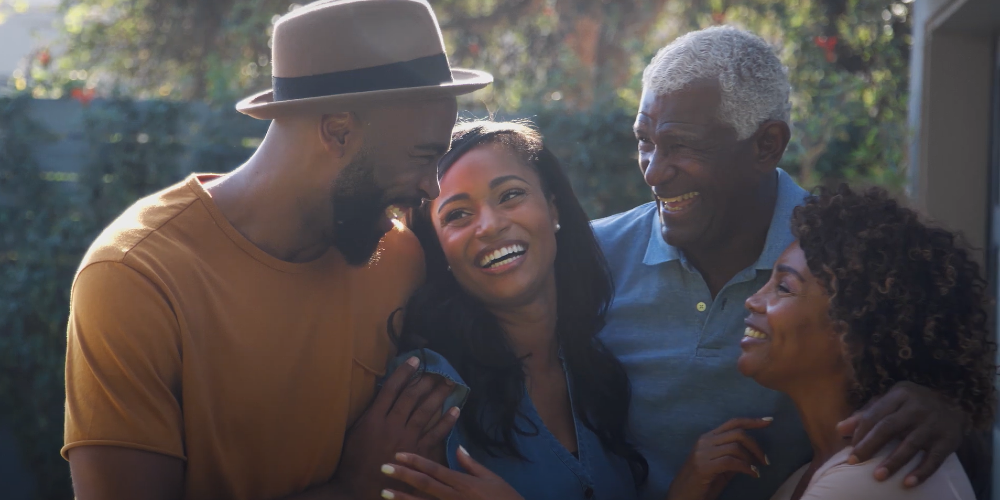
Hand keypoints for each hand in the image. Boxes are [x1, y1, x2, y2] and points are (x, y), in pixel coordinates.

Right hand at [332, 357, 460, 499]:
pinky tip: (456, 409)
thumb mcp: (356, 432)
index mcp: (374, 418)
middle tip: (437, 370)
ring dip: (438, 395)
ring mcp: (406, 439)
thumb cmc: (353, 461)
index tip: (415, 360)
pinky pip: (436, 433)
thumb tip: (383, 394)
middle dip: (425, 380)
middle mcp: (391, 425)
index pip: (391, 388)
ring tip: (449, 382)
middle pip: (412, 396)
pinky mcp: (418, 453)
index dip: (404, 372)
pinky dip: (447, 420)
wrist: (357, 489)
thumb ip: (370, 414)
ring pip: (426, 411)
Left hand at [379, 446, 524, 499]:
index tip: (398, 455)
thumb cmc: (505, 498)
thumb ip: (471, 464)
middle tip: (383, 468)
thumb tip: (457, 448)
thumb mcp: (492, 478)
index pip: (434, 469)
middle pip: (424, 484)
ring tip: (383, 492)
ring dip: (402, 498)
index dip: (416, 461)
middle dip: (402, 475)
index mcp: (463, 483)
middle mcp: (454, 497)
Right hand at [665, 417, 771, 499]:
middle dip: (756, 445)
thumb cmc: (701, 484)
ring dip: (752, 458)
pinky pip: (731, 462)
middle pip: (737, 433)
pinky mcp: (704, 466)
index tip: (769, 421)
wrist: (681, 497)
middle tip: (766, 460)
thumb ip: (733, 457)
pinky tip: (753, 474)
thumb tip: (751, 453)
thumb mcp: (720, 468)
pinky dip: (746, 467)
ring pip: (735, 446)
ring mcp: (702, 453)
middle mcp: (704, 441)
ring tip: (758, 469)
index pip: (732, 423)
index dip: (752, 421)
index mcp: (707, 438)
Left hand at [836, 381, 964, 487]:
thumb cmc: (912, 406)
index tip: (850, 451)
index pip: (874, 415)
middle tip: (854, 463)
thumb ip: (866, 414)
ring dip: (893, 462)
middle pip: (888, 427)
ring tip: (878, 476)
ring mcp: (934, 423)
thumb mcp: (890, 402)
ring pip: (910, 444)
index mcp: (900, 394)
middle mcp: (917, 406)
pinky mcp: (949, 440)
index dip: (860, 434)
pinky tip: (908, 483)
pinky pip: (934, 459)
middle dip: (869, 446)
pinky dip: (921, 472)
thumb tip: (840, 429)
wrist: (955, 405)